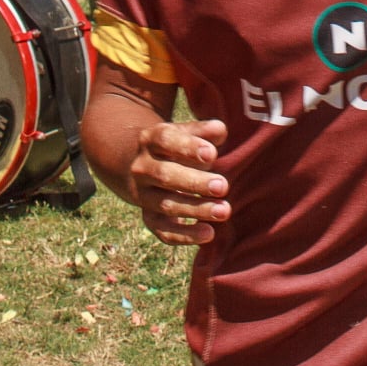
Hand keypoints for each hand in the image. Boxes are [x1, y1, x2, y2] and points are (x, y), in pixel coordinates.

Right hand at [130, 119, 231, 245]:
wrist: (144, 166)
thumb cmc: (176, 146)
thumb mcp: (186, 132)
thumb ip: (203, 131)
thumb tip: (220, 130)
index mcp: (151, 140)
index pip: (166, 140)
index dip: (188, 147)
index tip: (212, 154)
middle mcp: (142, 168)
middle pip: (165, 176)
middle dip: (195, 183)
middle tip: (223, 186)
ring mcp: (143, 195)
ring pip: (166, 205)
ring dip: (196, 210)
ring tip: (224, 211)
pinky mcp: (149, 217)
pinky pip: (163, 230)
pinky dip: (184, 235)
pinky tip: (209, 233)